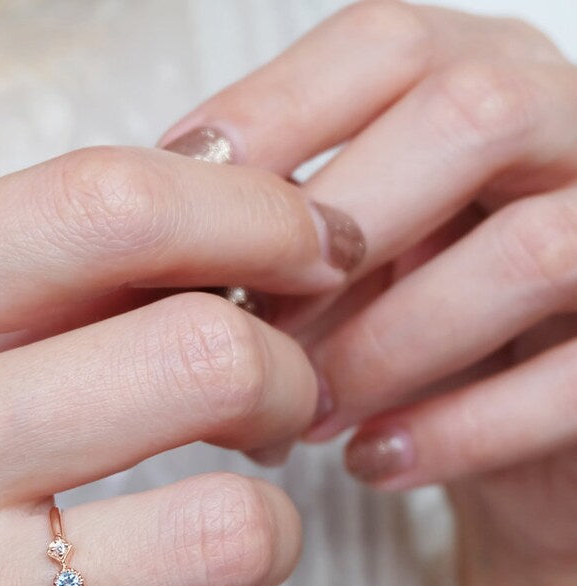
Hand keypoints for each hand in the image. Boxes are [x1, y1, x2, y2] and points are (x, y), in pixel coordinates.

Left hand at [158, 0, 576, 585]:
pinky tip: (367, 466)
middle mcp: (573, 135)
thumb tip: (128, 269)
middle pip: (471, 116)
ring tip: (299, 419)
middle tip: (242, 335)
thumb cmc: (406, 336)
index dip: (271, 119)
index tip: (175, 218)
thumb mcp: (340, 263)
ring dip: (388, 343)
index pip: (386, 43)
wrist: (519, 437)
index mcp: (483, 82)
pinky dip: (454, 432)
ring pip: (532, 248)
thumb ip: (267, 238)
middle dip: (334, 236)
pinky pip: (575, 382)